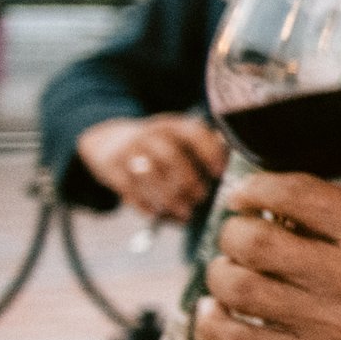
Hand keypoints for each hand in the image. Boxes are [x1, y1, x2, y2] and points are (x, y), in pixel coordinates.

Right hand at [76, 115, 225, 223]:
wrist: (111, 142)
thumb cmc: (160, 149)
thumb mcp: (180, 142)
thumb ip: (204, 153)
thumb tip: (230, 174)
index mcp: (175, 125)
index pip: (194, 133)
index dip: (209, 152)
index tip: (219, 173)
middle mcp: (152, 134)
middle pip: (171, 157)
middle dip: (188, 182)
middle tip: (200, 199)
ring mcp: (129, 150)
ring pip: (150, 176)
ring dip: (169, 198)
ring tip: (184, 212)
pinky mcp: (111, 168)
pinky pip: (130, 189)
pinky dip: (145, 205)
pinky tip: (157, 214)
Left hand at [194, 174, 340, 339]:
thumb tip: (293, 213)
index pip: (292, 193)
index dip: (256, 187)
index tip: (247, 194)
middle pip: (251, 239)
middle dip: (236, 230)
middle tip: (242, 234)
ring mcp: (329, 326)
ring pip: (234, 286)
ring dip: (222, 271)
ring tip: (232, 270)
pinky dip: (214, 323)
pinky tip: (217, 312)